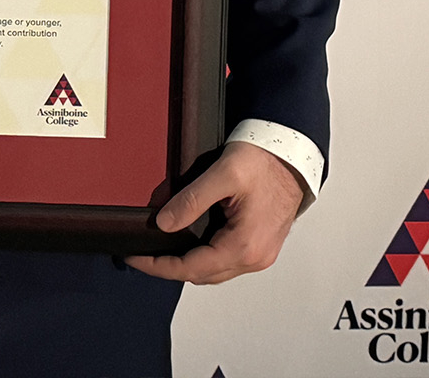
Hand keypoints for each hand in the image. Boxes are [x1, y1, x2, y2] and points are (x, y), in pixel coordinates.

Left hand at [125, 140, 303, 283]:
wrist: (293, 153)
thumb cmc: (265, 161)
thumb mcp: (223, 175)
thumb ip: (191, 200)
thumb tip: (164, 224)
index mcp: (244, 246)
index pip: (191, 268)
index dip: (159, 265)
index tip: (135, 257)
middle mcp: (255, 258)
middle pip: (202, 275)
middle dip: (170, 267)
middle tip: (143, 254)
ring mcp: (260, 253)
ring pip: (215, 270)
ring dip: (188, 263)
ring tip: (161, 250)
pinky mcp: (261, 244)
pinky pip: (227, 260)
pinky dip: (205, 256)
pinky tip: (190, 242)